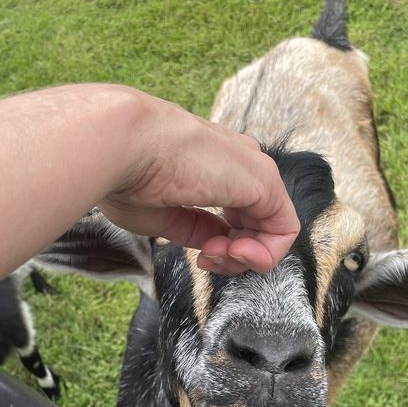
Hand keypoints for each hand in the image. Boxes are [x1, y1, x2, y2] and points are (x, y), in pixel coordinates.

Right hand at [99, 92, 298, 273]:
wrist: (122, 145)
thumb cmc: (128, 174)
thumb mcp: (164, 213)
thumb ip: (195, 228)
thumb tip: (215, 243)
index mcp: (213, 165)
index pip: (238, 215)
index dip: (221, 248)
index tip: (200, 257)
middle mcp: (238, 164)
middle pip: (256, 225)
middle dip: (235, 257)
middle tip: (206, 261)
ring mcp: (253, 170)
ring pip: (273, 229)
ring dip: (248, 259)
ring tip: (216, 255)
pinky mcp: (264, 181)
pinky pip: (285, 228)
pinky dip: (266, 254)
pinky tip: (235, 252)